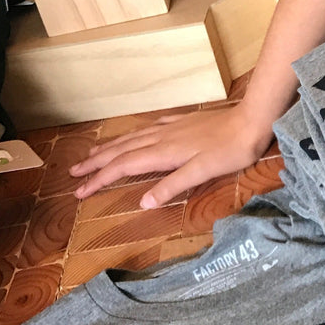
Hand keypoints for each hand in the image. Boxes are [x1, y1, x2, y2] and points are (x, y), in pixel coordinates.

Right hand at [69, 104, 271, 207]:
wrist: (251, 121)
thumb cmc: (230, 151)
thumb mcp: (202, 172)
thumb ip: (172, 186)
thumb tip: (142, 202)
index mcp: (162, 153)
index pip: (122, 168)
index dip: (99, 180)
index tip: (79, 192)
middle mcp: (160, 138)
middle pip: (120, 151)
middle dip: (95, 163)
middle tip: (73, 172)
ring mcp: (170, 128)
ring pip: (131, 138)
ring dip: (109, 147)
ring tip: (92, 153)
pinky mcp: (182, 122)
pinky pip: (148, 128)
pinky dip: (134, 134)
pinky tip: (134, 134)